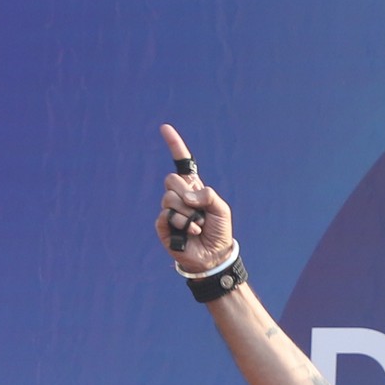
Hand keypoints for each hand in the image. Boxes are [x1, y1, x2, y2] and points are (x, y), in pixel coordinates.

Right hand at [154, 125, 237, 276]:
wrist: (213, 256)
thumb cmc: (219, 231)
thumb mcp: (222, 208)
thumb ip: (208, 195)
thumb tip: (186, 196)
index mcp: (194, 188)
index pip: (182, 163)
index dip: (174, 145)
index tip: (164, 128)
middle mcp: (180, 196)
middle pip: (171, 180)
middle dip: (186, 193)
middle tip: (197, 209)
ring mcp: (170, 210)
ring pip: (169, 198)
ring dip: (188, 214)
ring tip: (197, 226)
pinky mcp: (163, 226)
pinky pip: (166, 215)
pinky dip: (181, 224)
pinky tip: (189, 233)